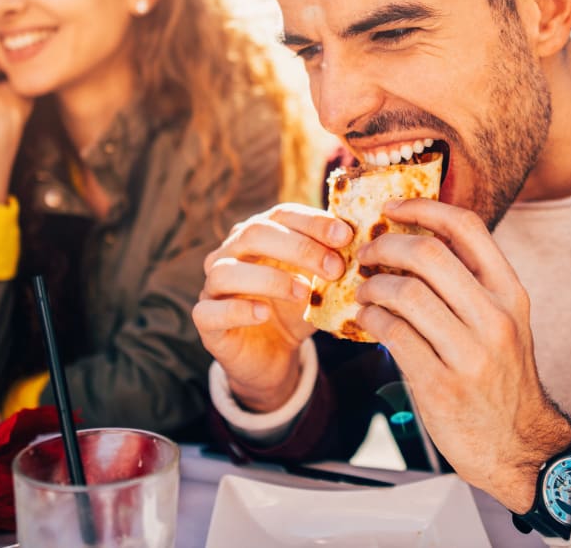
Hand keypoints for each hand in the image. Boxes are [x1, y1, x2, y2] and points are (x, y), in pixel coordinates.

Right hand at [192, 203, 352, 411]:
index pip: (282, 214)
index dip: (313, 222)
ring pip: (227, 270)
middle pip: (254, 234)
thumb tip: (366, 247)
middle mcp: (230, 252)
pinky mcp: (205, 319)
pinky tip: (264, 313)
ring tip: (303, 293)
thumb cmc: (295, 310)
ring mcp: (213, 285)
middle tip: (334, 268)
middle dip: (298, 248)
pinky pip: (210, 310)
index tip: (345, 236)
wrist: (273, 356)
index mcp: (259, 234)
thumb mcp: (319, 285)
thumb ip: (333, 265)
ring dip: (270, 278)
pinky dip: (238, 309)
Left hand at [354, 198, 570, 512]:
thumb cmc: (499, 376)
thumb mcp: (502, 322)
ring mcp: (470, 354)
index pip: (467, 227)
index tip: (391, 208)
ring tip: (363, 289)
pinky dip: (370, 319)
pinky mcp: (441, 386)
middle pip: (429, 253)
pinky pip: (393, 335)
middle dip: (386, 244)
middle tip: (366, 252)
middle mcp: (495, 318)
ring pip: (406, 293)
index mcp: (510, 293)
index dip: (423, 208)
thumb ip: (469, 283)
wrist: (518, 445)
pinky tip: (365, 318)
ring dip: (373, 285)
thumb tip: (415, 239)